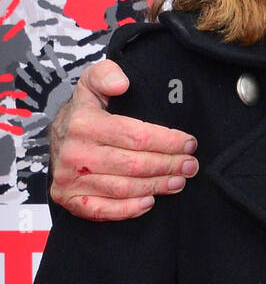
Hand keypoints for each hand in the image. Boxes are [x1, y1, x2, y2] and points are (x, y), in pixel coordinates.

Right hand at [49, 59, 198, 220]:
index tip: (190, 143)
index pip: (136, 135)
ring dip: (156, 186)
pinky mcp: (68, 199)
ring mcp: (68, 179)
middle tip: (191, 166)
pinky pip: (101, 210)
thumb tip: (122, 83)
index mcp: (83, 123)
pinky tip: (150, 202)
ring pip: (123, 188)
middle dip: (168, 165)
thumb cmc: (85, 111)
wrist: (57, 137)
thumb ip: (106, 73)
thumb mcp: (92, 82)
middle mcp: (74, 153)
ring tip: (179, 181)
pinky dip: (128, 209)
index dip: (168, 141)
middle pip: (133, 164)